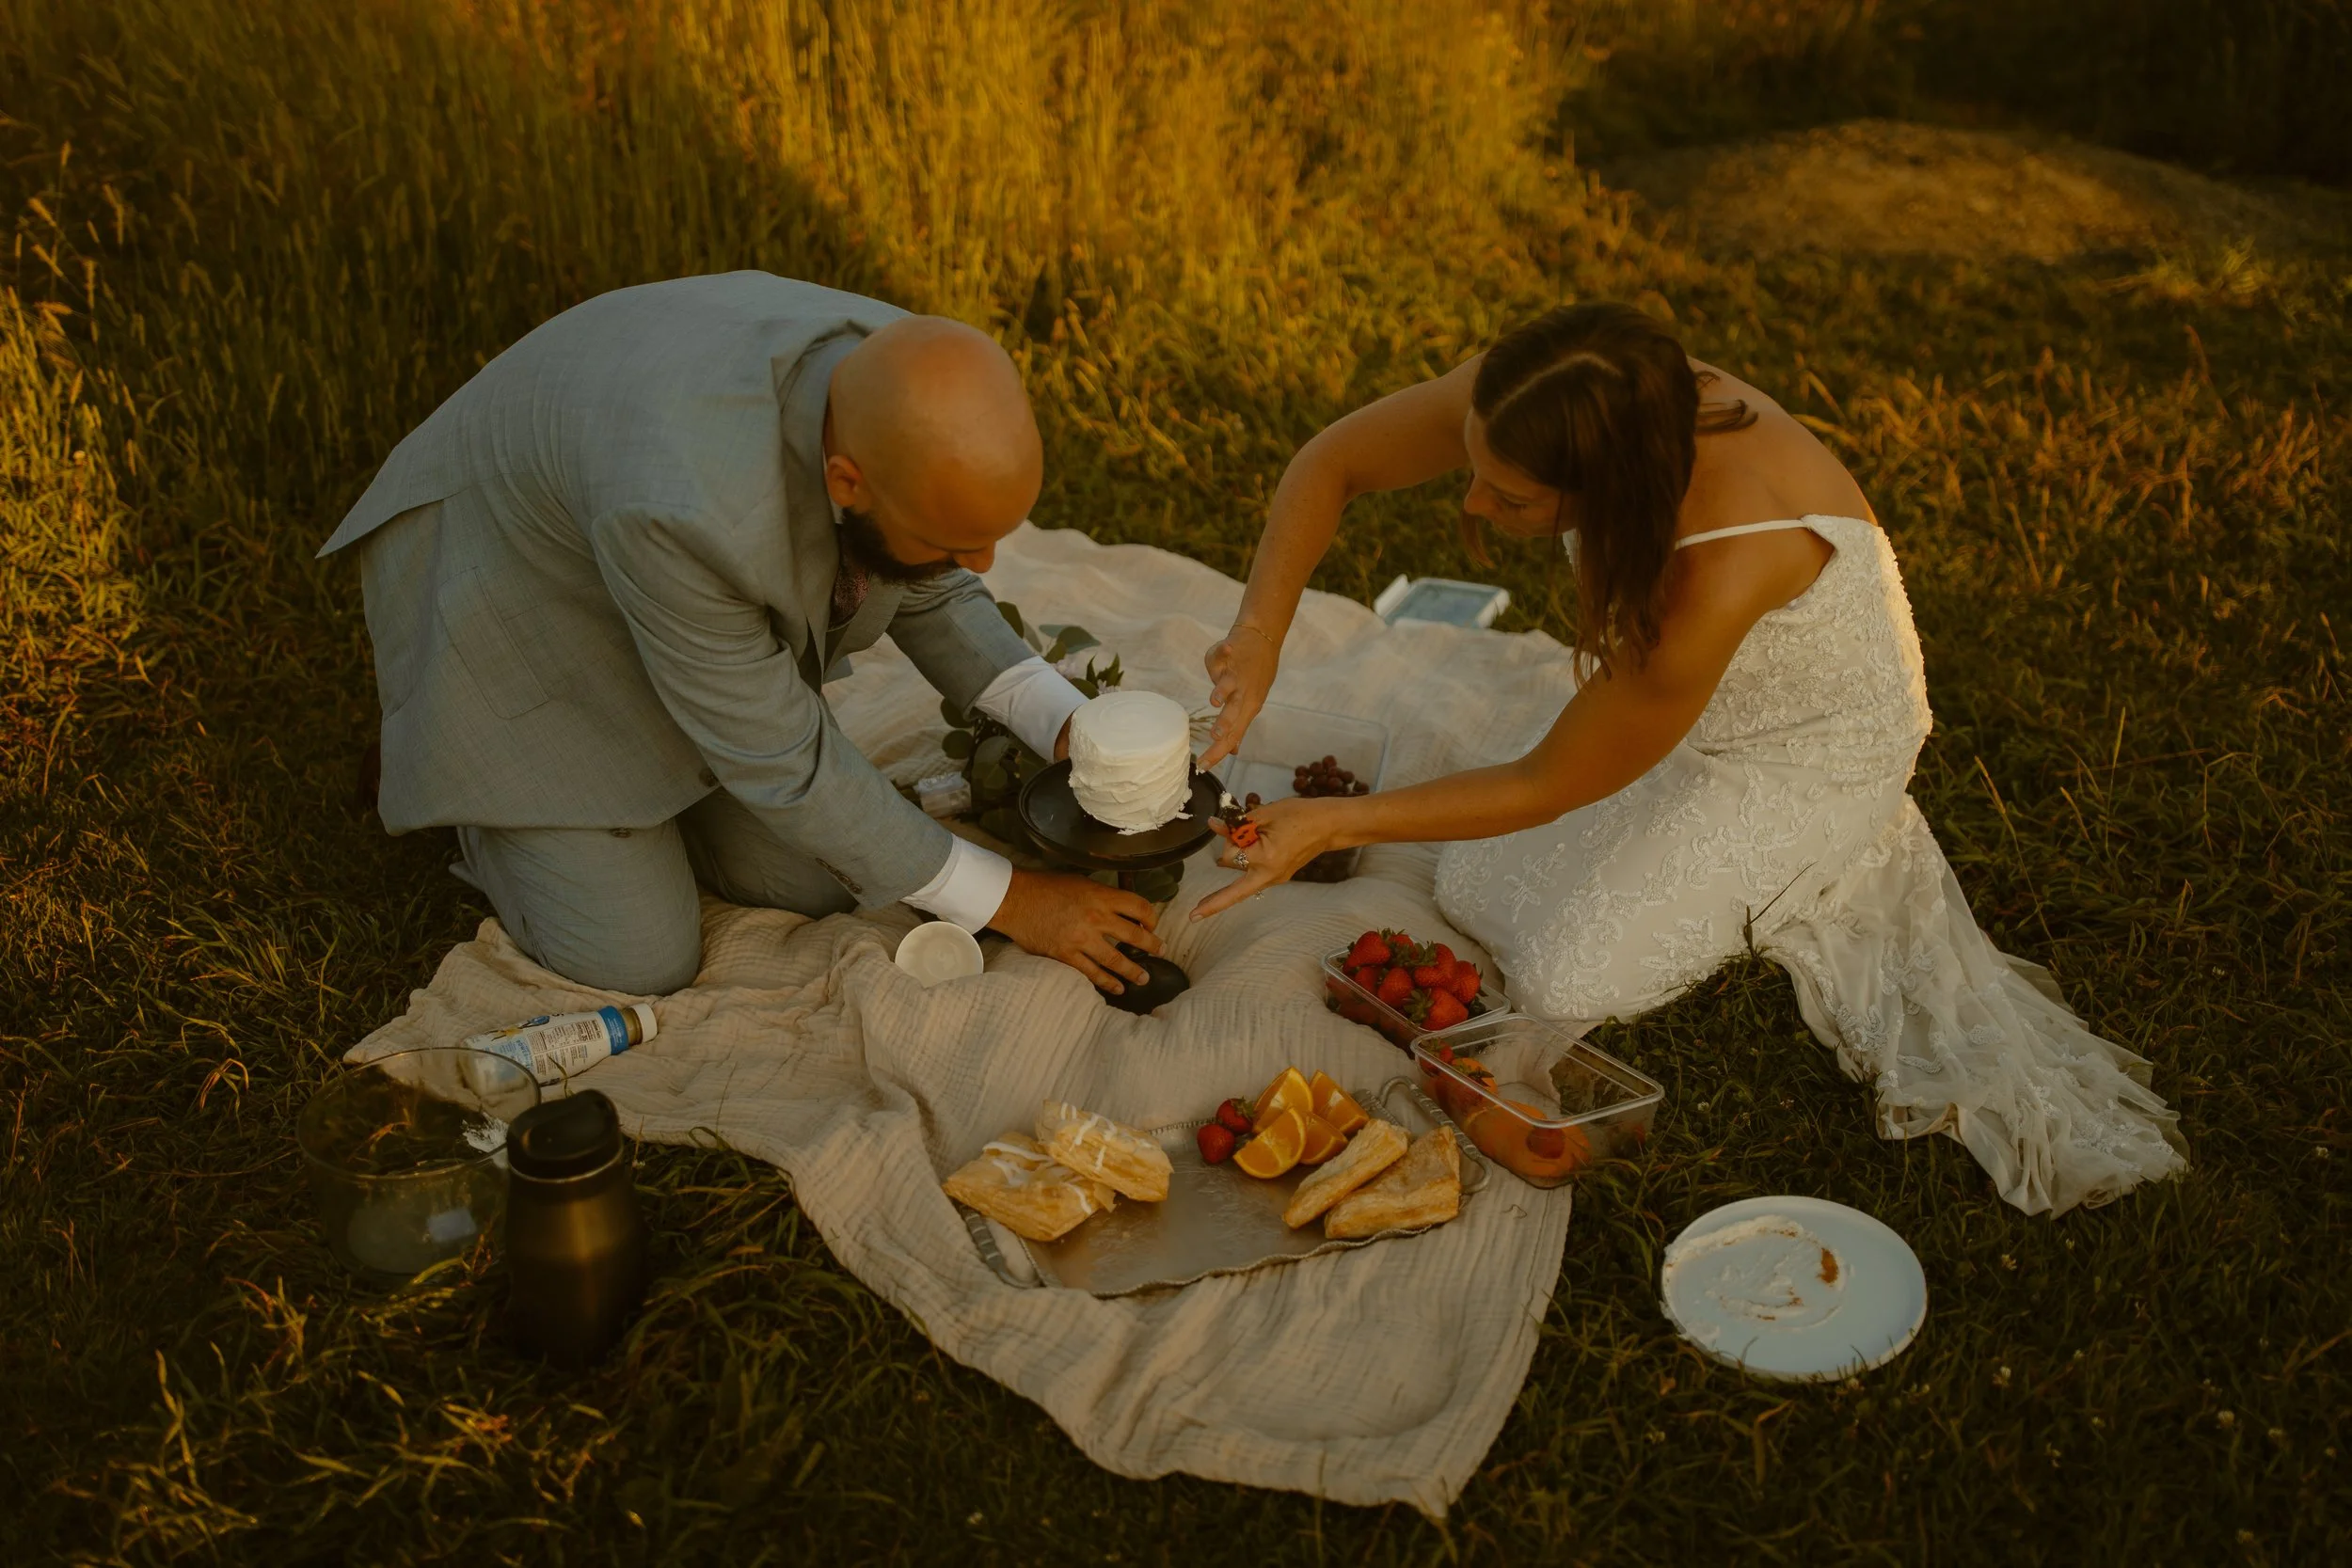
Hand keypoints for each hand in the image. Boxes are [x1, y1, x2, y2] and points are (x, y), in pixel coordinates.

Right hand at [987, 869, 1161, 992]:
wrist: (1015, 900)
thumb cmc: (1045, 887)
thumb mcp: (1080, 882)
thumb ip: (1101, 895)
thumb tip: (1119, 907)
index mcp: (1100, 896)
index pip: (1138, 907)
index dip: (1151, 917)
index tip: (1153, 924)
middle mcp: (1095, 918)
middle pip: (1134, 935)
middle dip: (1152, 945)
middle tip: (1161, 951)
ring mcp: (1081, 939)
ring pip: (1116, 960)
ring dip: (1134, 971)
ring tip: (1144, 978)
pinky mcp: (1066, 955)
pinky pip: (1092, 973)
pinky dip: (1107, 982)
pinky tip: (1118, 988)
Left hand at [1190, 795, 1339, 919]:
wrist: (1328, 825)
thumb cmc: (1299, 815)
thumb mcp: (1265, 814)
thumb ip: (1237, 823)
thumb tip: (1213, 825)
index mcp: (1265, 860)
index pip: (1230, 854)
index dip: (1228, 837)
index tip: (1228, 823)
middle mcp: (1268, 876)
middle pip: (1233, 867)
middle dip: (1231, 849)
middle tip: (1240, 829)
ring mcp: (1275, 879)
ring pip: (1242, 876)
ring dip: (1236, 860)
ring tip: (1243, 844)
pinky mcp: (1279, 876)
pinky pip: (1254, 876)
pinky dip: (1247, 865)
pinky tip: (1242, 860)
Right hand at [1197, 623, 1279, 768]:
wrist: (1264, 640)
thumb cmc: (1254, 674)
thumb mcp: (1251, 703)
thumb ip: (1238, 725)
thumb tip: (1233, 750)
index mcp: (1247, 707)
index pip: (1232, 735)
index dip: (1218, 752)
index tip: (1202, 767)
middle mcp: (1243, 693)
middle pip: (1235, 712)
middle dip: (1225, 724)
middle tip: (1216, 736)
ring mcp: (1237, 673)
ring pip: (1229, 685)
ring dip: (1223, 693)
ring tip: (1216, 701)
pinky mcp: (1231, 653)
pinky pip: (1225, 653)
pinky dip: (1225, 652)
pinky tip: (1227, 650)